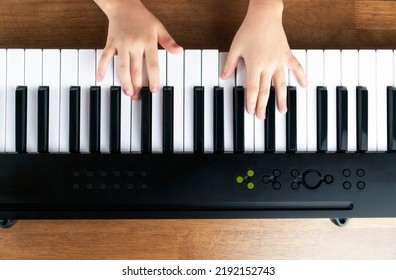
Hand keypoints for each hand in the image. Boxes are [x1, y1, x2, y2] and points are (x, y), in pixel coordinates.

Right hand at [94, 0, 182, 99]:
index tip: (154, 90)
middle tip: (138, 97)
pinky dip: (101, 68)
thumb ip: (168, 42)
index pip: (152, 65)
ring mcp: (122, 44)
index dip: (153, 79)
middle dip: (138, 85)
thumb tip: (179, 51)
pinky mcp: (111, 42)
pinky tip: (100, 78)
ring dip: (124, 81)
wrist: (124, 5)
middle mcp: (134, 44)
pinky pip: (105, 56)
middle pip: (136, 69)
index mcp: (148, 42)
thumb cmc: (143, 18)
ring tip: (127, 92)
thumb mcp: (159, 28)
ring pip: (122, 66)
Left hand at [221, 0, 305, 119]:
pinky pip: (296, 67)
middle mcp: (268, 65)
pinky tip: (304, 86)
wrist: (264, 15)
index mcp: (254, 64)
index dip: (251, 101)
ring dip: (281, 98)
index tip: (250, 111)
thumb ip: (230, 64)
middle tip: (262, 117)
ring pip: (281, 83)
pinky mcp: (287, 54)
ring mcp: (279, 60)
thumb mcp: (235, 47)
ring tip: (282, 110)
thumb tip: (224, 77)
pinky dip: (301, 76)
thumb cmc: (249, 29)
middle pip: (265, 90)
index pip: (252, 88)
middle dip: (263, 105)